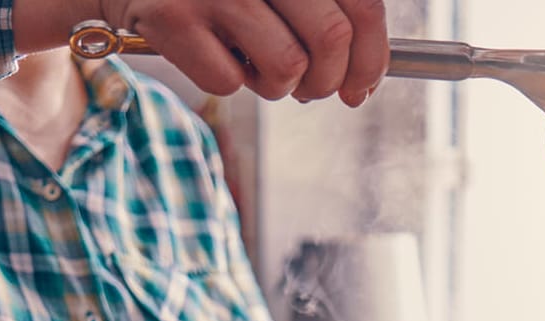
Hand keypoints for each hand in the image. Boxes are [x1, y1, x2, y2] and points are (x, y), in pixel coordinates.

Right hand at [52, 0, 389, 104]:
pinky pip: (229, 81)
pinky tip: (213, 53)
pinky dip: (228, 81)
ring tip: (255, 65)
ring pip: (287, 68)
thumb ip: (320, 11)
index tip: (362, 87)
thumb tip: (363, 78)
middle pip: (331, 40)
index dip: (372, 58)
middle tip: (312, 88)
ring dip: (279, 86)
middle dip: (329, 81)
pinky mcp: (173, 16)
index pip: (362, 6)